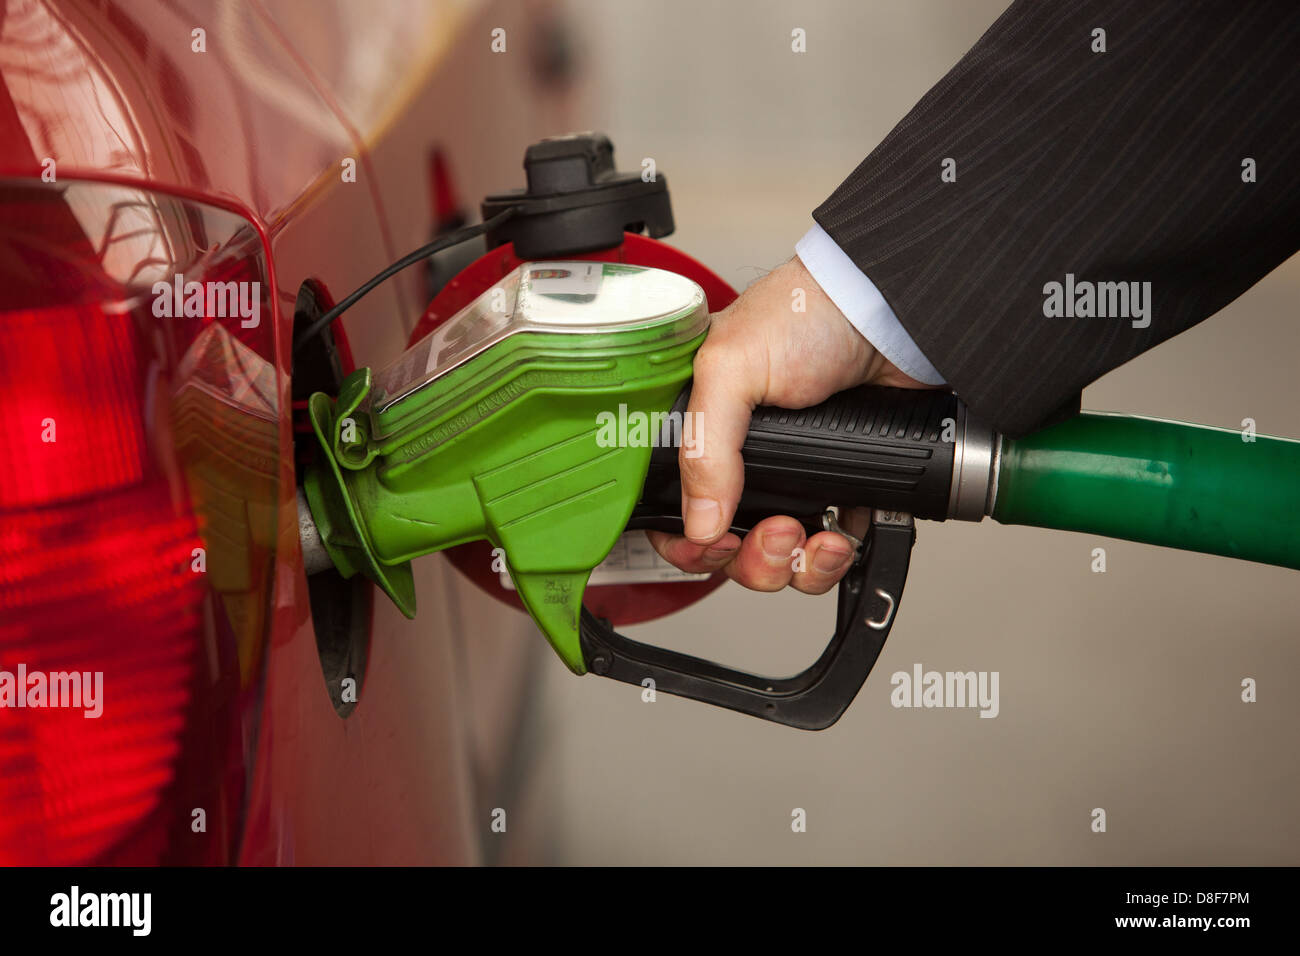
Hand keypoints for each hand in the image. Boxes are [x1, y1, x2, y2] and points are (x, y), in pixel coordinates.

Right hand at [647, 255, 935, 593]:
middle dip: (751, 557)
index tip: (710, 547)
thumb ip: (704, 447)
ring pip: (778, 558)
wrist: (893, 312)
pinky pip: (826, 551)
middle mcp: (741, 457)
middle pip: (726, 545)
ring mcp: (794, 476)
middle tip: (776, 535)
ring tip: (813, 537)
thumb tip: (699, 523)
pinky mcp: (841, 488)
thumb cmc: (808, 313)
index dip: (687, 541)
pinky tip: (841, 537)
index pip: (672, 505)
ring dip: (793, 564)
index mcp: (701, 427)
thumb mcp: (731, 367)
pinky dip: (832, 557)